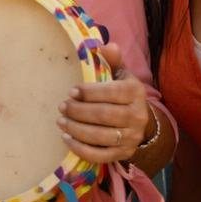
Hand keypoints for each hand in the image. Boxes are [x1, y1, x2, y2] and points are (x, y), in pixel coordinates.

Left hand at [57, 42, 150, 163]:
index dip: (90, 92)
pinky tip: (66, 138)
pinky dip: (81, 149)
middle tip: (62, 107)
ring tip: (60, 121)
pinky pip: (100, 155)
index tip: (71, 91)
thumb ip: (112, 60)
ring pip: (101, 136)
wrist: (140, 120)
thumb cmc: (122, 92)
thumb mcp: (120, 73)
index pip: (112, 92)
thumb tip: (107, 46)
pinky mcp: (124, 153)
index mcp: (135, 92)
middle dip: (79, 111)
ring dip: (76, 129)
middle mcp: (138, 116)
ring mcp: (131, 137)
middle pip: (104, 115)